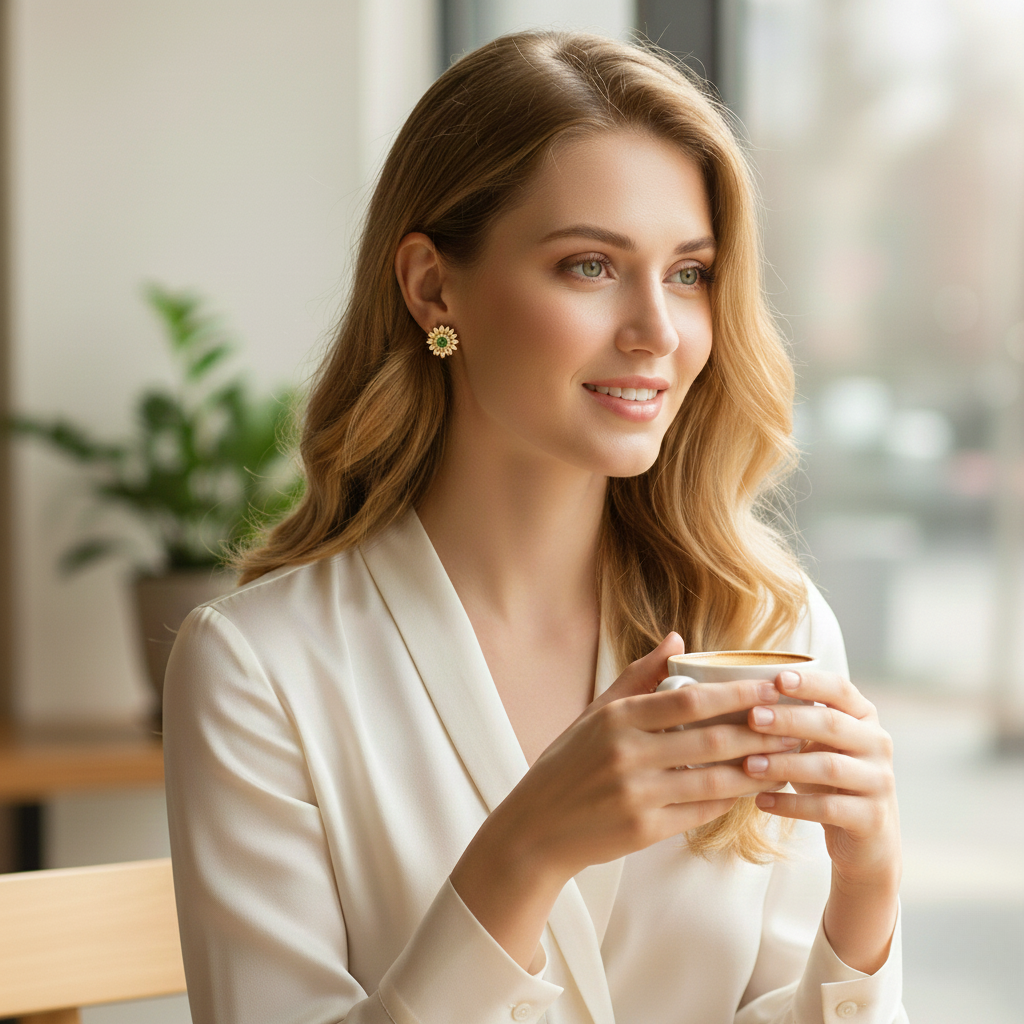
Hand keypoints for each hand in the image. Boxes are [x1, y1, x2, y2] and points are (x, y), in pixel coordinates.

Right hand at [451, 633, 797, 967]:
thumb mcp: (595, 713)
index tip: (772, 687)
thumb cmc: (568, 764)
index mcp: (616, 718)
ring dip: (757, 769)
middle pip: (709, 740)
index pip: (688, 700)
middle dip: (760, 732)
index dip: (735, 694)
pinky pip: (700, 812)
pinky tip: (754, 790)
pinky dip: (731, 800)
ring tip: (790, 758)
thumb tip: (677, 638)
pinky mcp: (643, 830)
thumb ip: (638, 675)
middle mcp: (627, 754)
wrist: (537, 828)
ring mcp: (636, 794)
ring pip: (713, 779)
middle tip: (798, 723)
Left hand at [742, 669, 900, 971]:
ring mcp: (878, 781)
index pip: (839, 688)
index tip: (776, 679)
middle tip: (752, 718)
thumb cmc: (827, 779)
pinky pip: (827, 808)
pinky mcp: (871, 817)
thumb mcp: (816, 743)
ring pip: (828, 766)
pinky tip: (761, 800)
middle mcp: (877, 743)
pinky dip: (791, 804)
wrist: (865, 839)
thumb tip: (733, 694)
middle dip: (788, 719)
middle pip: (831, 724)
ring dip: (784, 764)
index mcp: (862, 716)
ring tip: (748, 765)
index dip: (809, 682)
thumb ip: (793, 718)